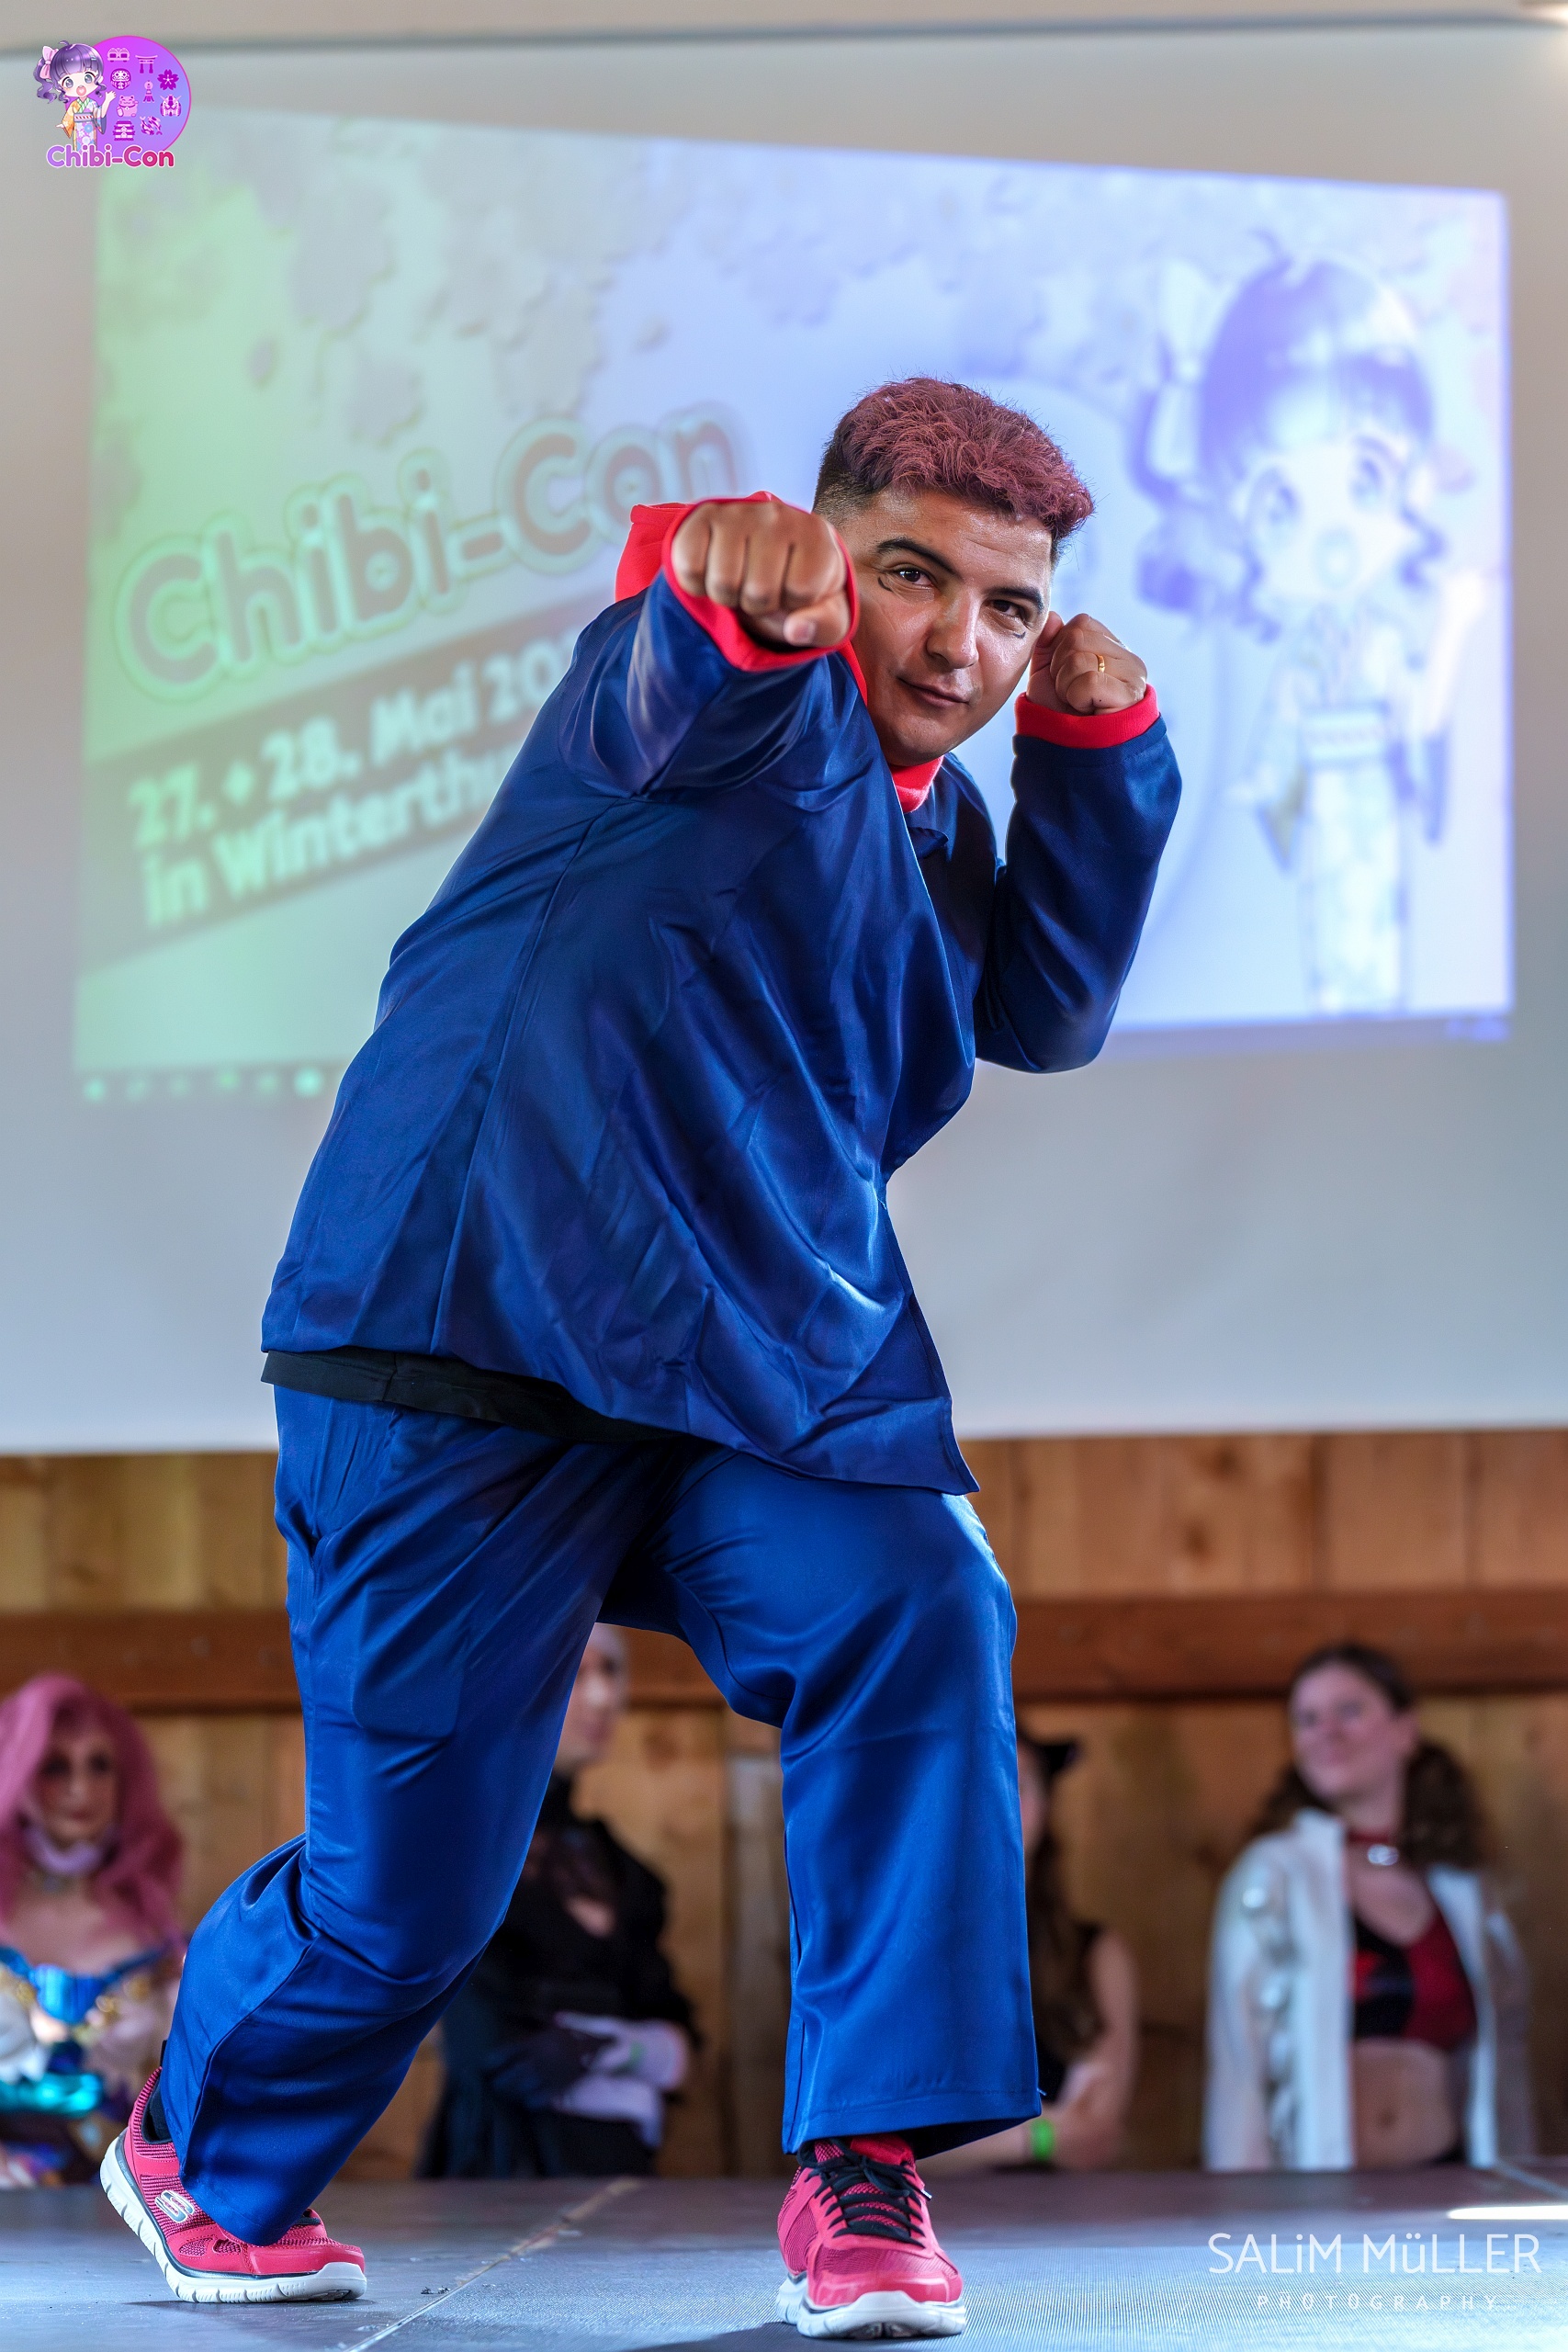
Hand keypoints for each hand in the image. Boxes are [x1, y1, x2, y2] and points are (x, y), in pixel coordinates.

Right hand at [670, 499, 850, 649]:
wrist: (769, 560)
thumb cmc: (801, 592)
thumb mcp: (827, 616)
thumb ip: (824, 626)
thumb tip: (796, 631)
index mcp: (815, 535)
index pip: (800, 591)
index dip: (794, 604)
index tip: (793, 591)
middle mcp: (778, 515)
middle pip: (758, 591)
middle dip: (759, 605)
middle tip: (762, 589)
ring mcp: (739, 512)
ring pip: (723, 583)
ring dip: (728, 598)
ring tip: (740, 581)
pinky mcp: (704, 515)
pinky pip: (689, 568)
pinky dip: (697, 585)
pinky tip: (713, 572)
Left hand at [1027, 612, 1146, 715]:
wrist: (1073, 754)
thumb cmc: (1062, 716)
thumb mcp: (1047, 676)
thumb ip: (1048, 644)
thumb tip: (1053, 617)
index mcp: (1111, 649)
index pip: (1081, 623)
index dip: (1060, 651)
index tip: (1064, 679)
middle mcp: (1128, 657)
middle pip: (1077, 636)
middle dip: (1060, 668)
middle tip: (1070, 694)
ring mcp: (1133, 675)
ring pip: (1080, 657)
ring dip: (1066, 686)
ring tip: (1077, 704)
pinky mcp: (1131, 694)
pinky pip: (1088, 681)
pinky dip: (1077, 698)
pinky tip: (1086, 711)